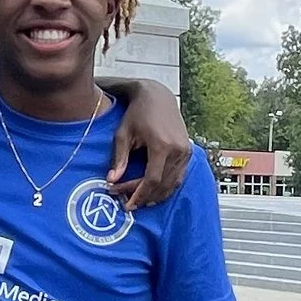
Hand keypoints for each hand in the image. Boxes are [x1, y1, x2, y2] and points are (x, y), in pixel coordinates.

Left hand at [105, 77, 191, 208]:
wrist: (157, 96)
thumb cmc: (138, 112)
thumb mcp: (123, 133)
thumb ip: (119, 158)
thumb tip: (112, 180)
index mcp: (162, 145)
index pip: (152, 179)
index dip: (139, 194)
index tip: (127, 203)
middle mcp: (178, 150)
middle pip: (162, 184)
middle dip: (145, 197)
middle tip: (128, 202)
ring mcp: (186, 151)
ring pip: (172, 183)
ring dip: (156, 195)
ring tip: (139, 200)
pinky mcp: (188, 151)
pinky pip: (178, 176)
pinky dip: (166, 187)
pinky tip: (153, 192)